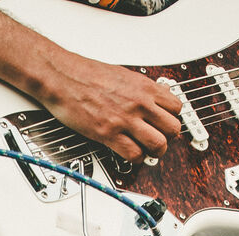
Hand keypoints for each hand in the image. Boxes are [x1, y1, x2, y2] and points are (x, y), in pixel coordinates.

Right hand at [0, 12, 181, 162]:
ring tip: (148, 152)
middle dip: (168, 137)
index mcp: (144, 87)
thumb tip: (150, 99)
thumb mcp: (122, 75)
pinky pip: (134, 154)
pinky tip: (129, 153)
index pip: (176, 107)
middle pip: (173, 128)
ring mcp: (125, 119)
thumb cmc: (85, 74)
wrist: (62, 77)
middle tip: (159, 140)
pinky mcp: (109, 133)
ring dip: (155, 152)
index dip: (172, 118)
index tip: (165, 123)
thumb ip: (139, 89)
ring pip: (158, 144)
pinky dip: (135, 158)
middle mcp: (139, 103)